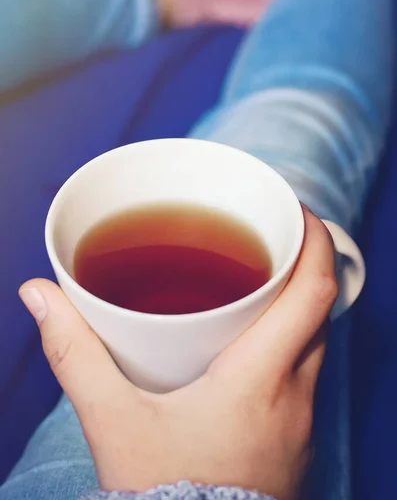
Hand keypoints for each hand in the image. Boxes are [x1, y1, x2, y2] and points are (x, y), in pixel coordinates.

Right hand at [19, 208, 336, 499]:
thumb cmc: (161, 494)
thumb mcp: (111, 419)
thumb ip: (74, 352)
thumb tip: (42, 296)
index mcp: (260, 380)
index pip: (314, 296)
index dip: (315, 244)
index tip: (299, 212)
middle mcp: (295, 397)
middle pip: (320, 313)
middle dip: (305, 268)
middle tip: (274, 241)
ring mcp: (302, 422)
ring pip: (316, 345)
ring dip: (297, 309)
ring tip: (262, 285)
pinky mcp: (296, 441)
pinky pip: (306, 376)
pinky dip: (289, 346)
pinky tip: (252, 347)